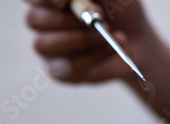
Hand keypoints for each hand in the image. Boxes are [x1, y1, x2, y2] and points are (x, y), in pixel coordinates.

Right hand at [25, 0, 150, 82]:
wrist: (135, 39)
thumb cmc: (119, 10)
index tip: (64, 3)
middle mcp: (42, 21)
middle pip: (33, 19)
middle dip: (68, 21)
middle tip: (101, 19)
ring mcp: (48, 47)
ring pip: (45, 45)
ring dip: (81, 40)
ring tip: (108, 37)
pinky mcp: (58, 70)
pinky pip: (66, 67)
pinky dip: (92, 58)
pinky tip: (110, 50)